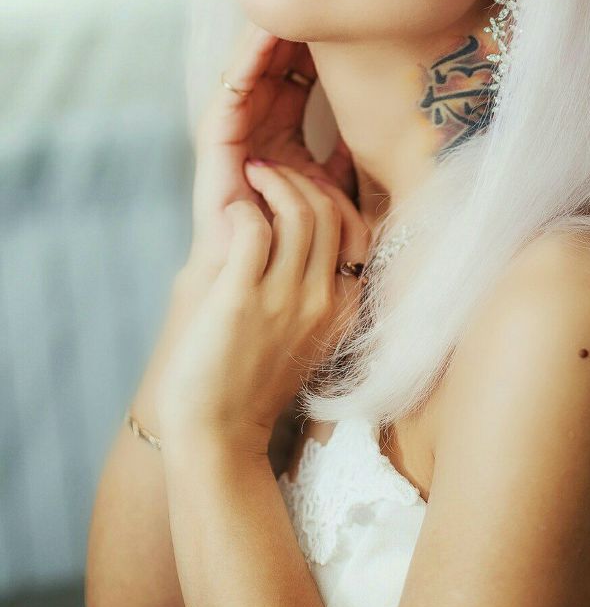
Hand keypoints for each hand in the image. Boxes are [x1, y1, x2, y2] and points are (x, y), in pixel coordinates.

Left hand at [156, 161, 371, 452]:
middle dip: (300, 179)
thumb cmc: (253, 381)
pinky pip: (255, 229)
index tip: (302, 186)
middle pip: (330, 212)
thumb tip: (302, 230)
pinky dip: (244, 208)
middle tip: (269, 170)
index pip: (356, 229)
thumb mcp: (305, 332)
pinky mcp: (242, 300)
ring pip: (300, 213)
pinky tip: (232, 210)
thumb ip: (313, 283)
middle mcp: (323, 301)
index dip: (330, 196)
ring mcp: (285, 300)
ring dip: (274, 182)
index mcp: (344, 308)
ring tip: (251, 173)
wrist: (217, 435)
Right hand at [187, 18, 356, 280]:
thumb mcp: (339, 196)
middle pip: (278, 67)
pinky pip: (231, 92)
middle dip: (300, 29)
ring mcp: (237, 137)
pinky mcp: (216, 146)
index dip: (324, 48)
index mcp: (287, 143)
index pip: (303, 81)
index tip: (351, 12)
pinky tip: (265, 29)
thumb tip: (392, 133)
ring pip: (253, 70)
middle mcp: (260, 134)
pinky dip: (247, 59)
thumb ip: (351, 165)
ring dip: (272, 32)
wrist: (263, 290)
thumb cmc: (303, 253)